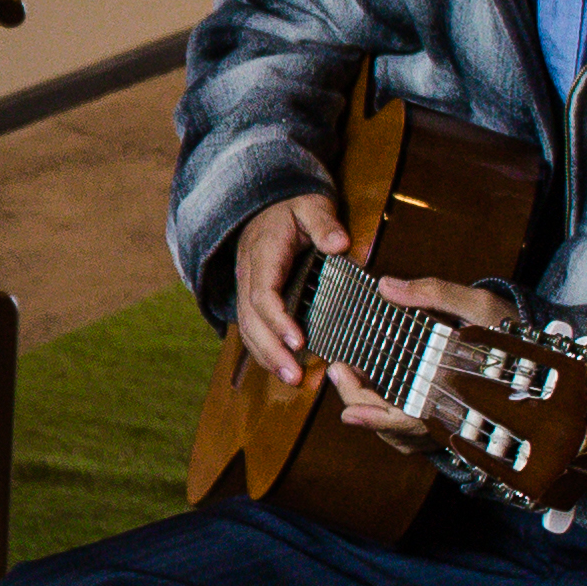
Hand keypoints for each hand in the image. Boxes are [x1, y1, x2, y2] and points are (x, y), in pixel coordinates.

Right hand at [230, 192, 355, 392]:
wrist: (266, 206)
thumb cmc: (293, 208)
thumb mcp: (311, 206)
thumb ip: (324, 224)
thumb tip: (340, 244)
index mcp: (264, 253)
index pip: (263, 292)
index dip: (278, 319)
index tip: (299, 340)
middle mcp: (249, 275)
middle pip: (251, 319)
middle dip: (271, 350)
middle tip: (295, 376)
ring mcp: (246, 289)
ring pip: (247, 329)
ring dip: (267, 357)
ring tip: (292, 379)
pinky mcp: (251, 300)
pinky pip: (252, 329)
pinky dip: (265, 351)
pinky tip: (283, 369)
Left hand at [322, 270, 519, 451]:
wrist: (547, 362)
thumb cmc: (512, 333)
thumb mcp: (479, 307)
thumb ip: (434, 295)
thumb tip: (386, 287)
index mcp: (457, 397)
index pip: (406, 419)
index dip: (371, 415)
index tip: (344, 398)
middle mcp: (451, 420)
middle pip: (392, 427)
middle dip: (359, 404)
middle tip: (337, 371)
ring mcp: (449, 427)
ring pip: (398, 433)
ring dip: (369, 410)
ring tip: (347, 377)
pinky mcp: (448, 425)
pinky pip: (409, 431)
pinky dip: (387, 415)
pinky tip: (372, 391)